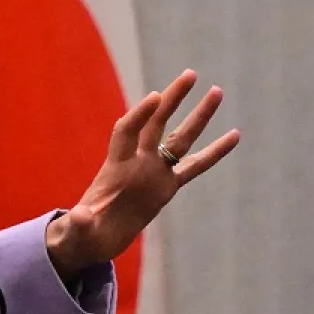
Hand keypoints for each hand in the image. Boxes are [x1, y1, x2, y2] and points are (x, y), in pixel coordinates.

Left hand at [46, 69, 240, 280]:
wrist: (93, 239)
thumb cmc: (81, 234)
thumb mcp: (79, 231)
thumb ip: (80, 223)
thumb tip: (80, 217)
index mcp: (115, 168)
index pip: (127, 132)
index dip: (139, 114)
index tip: (154, 96)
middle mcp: (137, 164)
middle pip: (157, 124)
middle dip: (172, 100)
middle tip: (191, 74)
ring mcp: (154, 173)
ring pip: (180, 139)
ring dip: (198, 117)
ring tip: (217, 91)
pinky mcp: (166, 187)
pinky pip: (195, 166)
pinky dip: (214, 152)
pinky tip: (234, 135)